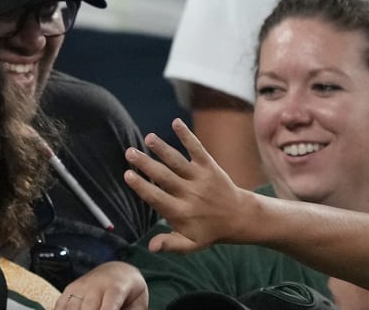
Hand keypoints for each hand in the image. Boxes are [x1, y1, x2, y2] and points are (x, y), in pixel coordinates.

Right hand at [58, 263, 148, 309]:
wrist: (118, 270)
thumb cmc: (130, 291)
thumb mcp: (139, 304)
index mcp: (115, 288)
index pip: (109, 307)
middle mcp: (95, 286)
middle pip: (87, 309)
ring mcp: (80, 286)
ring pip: (71, 307)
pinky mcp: (70, 288)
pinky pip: (60, 304)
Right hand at [125, 118, 256, 253]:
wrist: (241, 218)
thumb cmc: (208, 231)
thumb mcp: (190, 244)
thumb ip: (170, 244)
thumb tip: (150, 247)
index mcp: (181, 213)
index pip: (158, 198)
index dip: (142, 187)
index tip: (127, 175)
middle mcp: (190, 194)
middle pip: (165, 177)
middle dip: (147, 164)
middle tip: (130, 152)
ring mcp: (200, 179)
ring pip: (179, 162)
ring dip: (163, 149)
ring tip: (148, 138)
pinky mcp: (210, 166)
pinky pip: (197, 149)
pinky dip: (187, 136)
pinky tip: (175, 122)